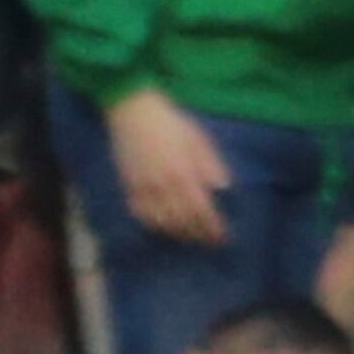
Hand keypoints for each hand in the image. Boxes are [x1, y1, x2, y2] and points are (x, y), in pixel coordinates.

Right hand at [106, 89, 231, 247]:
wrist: (133, 111)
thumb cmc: (171, 122)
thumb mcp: (198, 138)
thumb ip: (211, 164)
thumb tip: (224, 189)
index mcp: (184, 172)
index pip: (202, 210)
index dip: (213, 227)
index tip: (222, 237)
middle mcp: (164, 186)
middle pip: (183, 221)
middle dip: (198, 234)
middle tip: (209, 242)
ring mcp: (144, 189)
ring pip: (162, 222)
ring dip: (178, 234)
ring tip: (189, 237)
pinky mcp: (129, 187)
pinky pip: (141, 215)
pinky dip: (154, 225)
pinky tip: (163, 228)